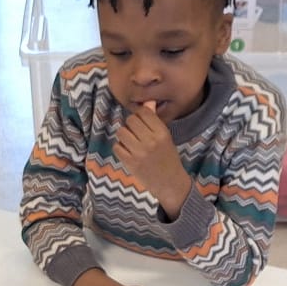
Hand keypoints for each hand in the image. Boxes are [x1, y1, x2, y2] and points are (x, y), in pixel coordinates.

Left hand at [113, 101, 191, 217]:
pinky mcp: (130, 163)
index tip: (141, 122)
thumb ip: (154, 121)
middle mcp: (151, 141)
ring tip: (131, 143)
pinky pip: (117, 146)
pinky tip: (128, 152)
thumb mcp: (165, 138)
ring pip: (121, 132)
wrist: (170, 183)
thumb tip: (148, 102)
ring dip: (124, 136)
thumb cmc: (168, 158)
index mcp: (162, 133)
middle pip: (130, 120)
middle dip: (131, 125)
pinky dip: (120, 148)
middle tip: (135, 134)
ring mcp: (140, 152)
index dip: (140, 115)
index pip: (144, 112)